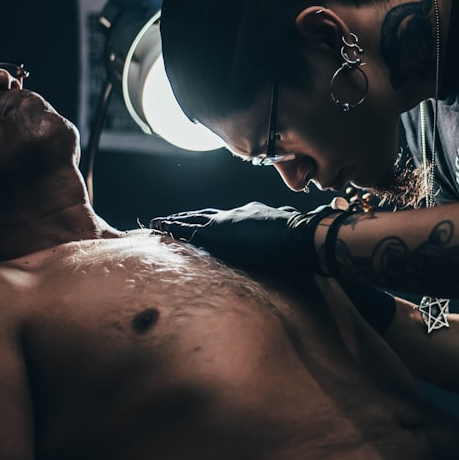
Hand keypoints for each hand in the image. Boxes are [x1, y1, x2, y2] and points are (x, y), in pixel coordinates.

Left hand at [149, 201, 338, 271]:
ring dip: (174, 222)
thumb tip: (287, 246)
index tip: (200, 224)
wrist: (302, 235)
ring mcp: (226, 221)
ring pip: (192, 219)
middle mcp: (236, 214)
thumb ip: (279, 239)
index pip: (225, 218)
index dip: (210, 221)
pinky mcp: (218, 231)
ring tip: (156, 224)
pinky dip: (172, 228)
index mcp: (252, 215)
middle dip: (187, 218)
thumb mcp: (287, 238)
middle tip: (169, 221)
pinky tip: (158, 228)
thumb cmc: (301, 241)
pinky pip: (188, 228)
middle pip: (204, 214)